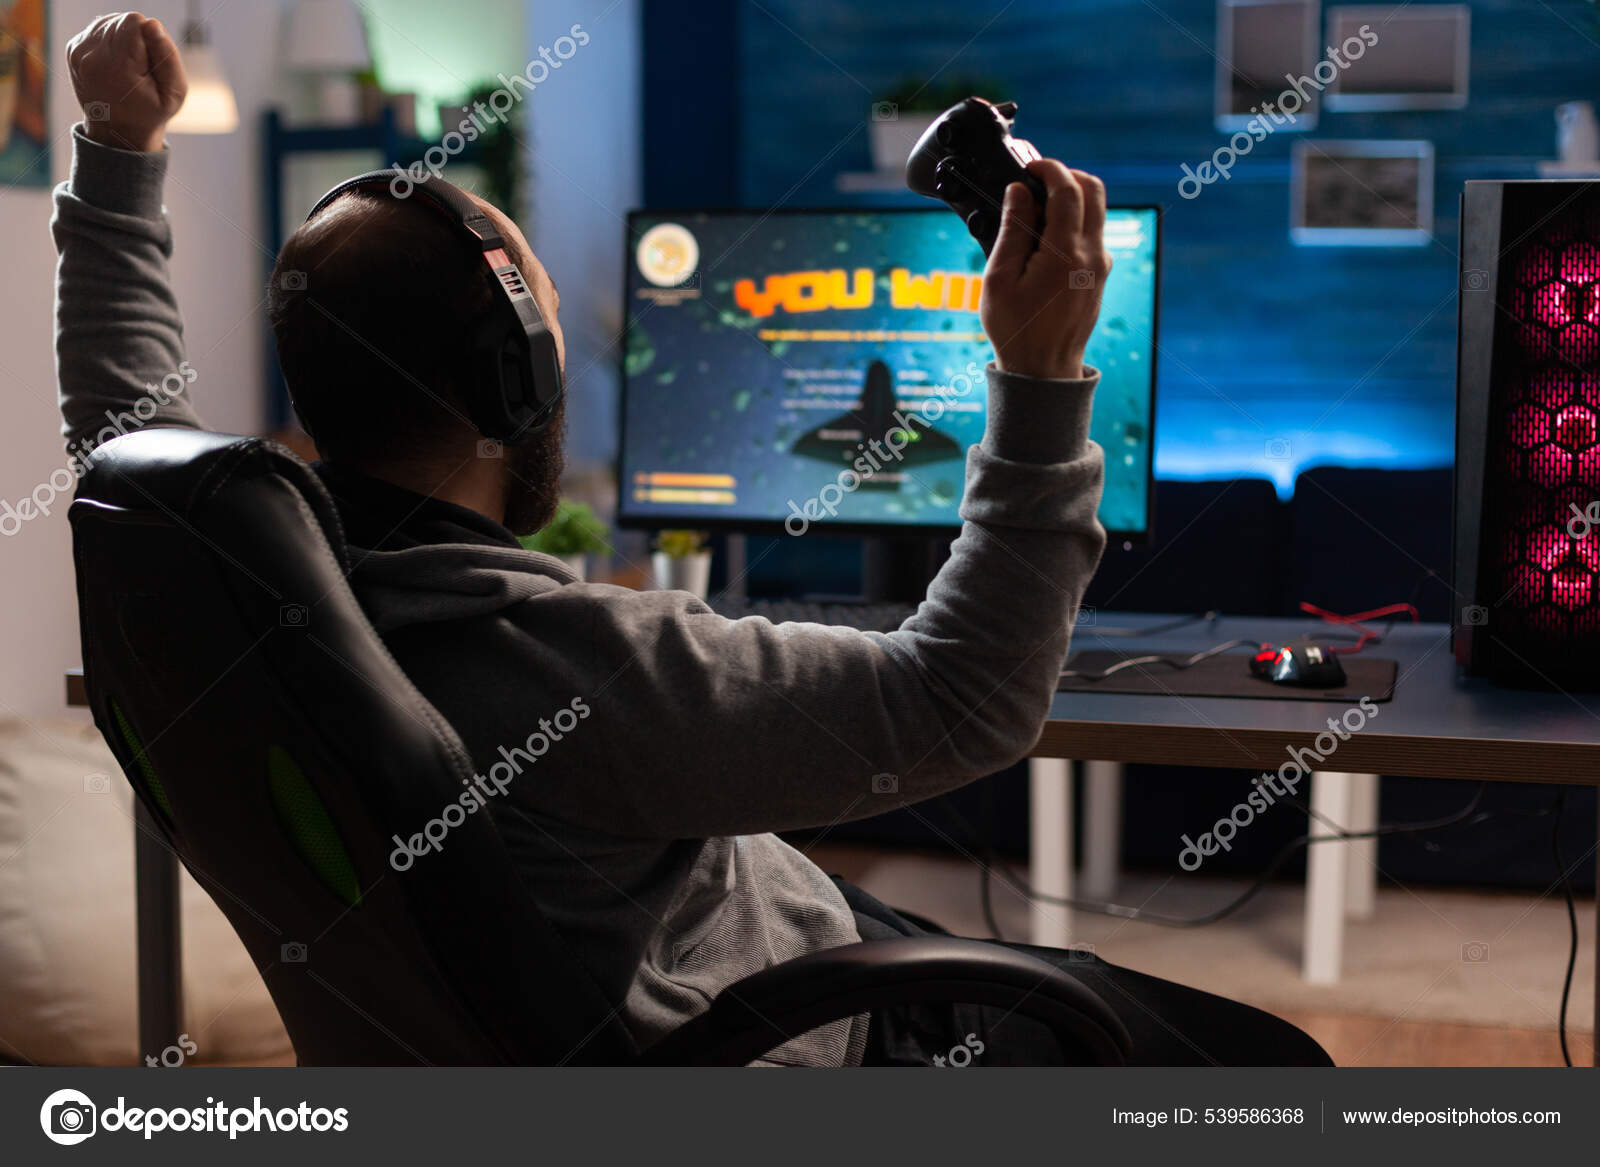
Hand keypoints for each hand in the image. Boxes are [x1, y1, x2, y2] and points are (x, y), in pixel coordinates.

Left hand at [67, 12, 187, 152]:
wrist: (115, 130)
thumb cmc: (150, 112)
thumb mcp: (174, 93)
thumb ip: (168, 57)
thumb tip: (152, 24)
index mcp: (116, 68)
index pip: (135, 22)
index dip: (150, 39)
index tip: (150, 64)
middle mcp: (91, 56)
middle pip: (123, 20)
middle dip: (138, 39)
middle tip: (140, 70)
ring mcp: (78, 51)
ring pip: (111, 21)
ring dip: (125, 39)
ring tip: (129, 67)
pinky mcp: (73, 48)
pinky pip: (99, 28)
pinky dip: (112, 41)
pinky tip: (116, 64)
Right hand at [980, 160, 1111, 380]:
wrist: (1043, 370)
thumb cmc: (1015, 329)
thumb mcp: (999, 279)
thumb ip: (1012, 230)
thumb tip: (1019, 191)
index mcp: (1066, 254)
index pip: (1069, 190)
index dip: (1049, 168)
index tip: (1029, 166)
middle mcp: (1092, 255)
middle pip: (1094, 190)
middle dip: (1066, 175)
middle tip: (1036, 181)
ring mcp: (1101, 265)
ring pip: (1097, 210)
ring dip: (1071, 198)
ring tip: (1035, 210)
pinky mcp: (1100, 275)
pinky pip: (1093, 233)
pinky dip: (1074, 220)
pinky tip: (1044, 237)